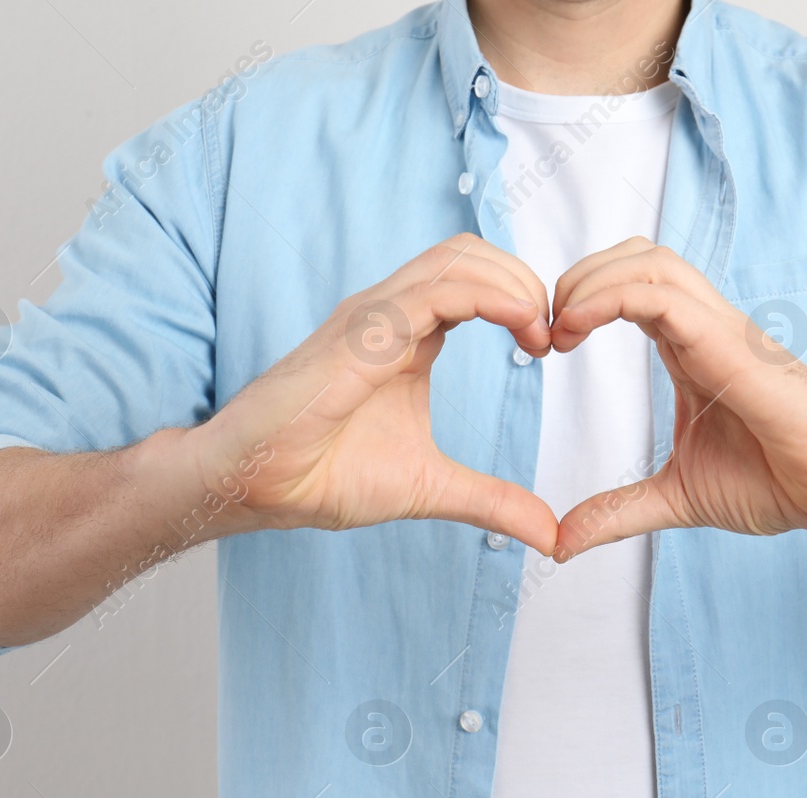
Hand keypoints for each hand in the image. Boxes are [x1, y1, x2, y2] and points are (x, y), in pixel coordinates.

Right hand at [188, 234, 559, 553]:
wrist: (252, 486)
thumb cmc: (321, 474)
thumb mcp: (430, 487)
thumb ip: (491, 502)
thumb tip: (549, 534)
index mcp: (406, 334)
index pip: (473, 279)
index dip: (520, 299)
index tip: (548, 346)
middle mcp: (389, 313)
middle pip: (471, 254)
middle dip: (525, 281)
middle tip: (554, 334)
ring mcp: (372, 318)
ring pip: (457, 260)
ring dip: (514, 284)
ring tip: (540, 331)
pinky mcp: (360, 335)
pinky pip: (433, 292)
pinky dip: (488, 298)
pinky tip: (517, 331)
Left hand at [547, 237, 806, 559]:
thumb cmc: (783, 480)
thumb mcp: (678, 498)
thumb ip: (619, 513)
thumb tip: (562, 543)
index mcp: (693, 349)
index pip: (632, 286)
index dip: (581, 299)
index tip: (546, 344)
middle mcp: (707, 328)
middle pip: (636, 257)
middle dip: (578, 277)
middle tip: (543, 330)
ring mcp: (724, 332)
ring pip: (650, 263)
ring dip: (590, 281)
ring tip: (557, 327)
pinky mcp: (735, 348)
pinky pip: (666, 300)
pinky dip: (612, 299)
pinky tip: (577, 329)